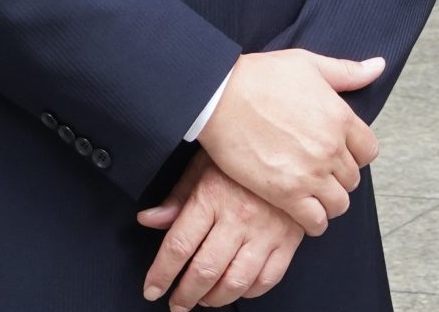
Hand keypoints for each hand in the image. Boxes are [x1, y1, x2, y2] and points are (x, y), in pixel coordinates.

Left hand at [138, 152, 303, 307]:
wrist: (291, 143)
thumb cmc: (242, 154)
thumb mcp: (204, 164)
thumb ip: (178, 197)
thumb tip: (148, 220)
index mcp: (213, 195)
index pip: (178, 245)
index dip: (160, 274)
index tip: (152, 289)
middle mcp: (239, 216)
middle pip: (204, 270)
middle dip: (184, 295)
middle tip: (177, 303)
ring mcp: (267, 230)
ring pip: (235, 282)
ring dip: (214, 299)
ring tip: (204, 299)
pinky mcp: (289, 239)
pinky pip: (267, 279)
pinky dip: (249, 292)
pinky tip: (237, 287)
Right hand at [194, 50, 382, 236]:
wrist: (221, 96)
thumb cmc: (262, 76)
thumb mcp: (310, 64)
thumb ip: (348, 72)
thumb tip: (379, 66)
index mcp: (340, 116)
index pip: (369, 150)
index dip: (357, 153)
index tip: (341, 152)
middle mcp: (331, 148)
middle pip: (353, 178)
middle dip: (340, 177)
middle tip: (322, 172)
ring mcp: (310, 173)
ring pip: (339, 204)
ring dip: (329, 201)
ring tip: (314, 194)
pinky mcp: (286, 194)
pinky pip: (316, 222)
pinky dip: (315, 221)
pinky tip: (304, 211)